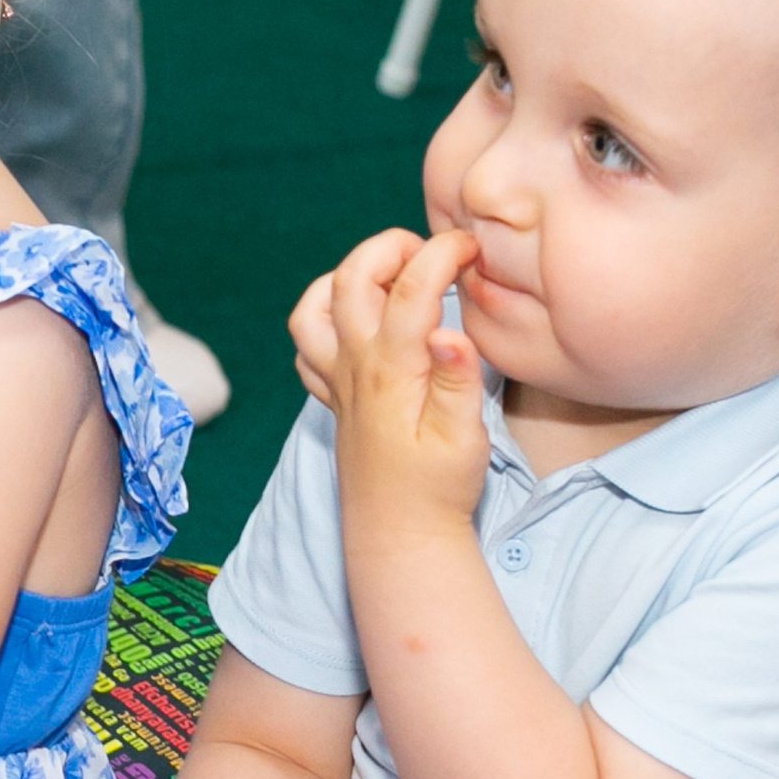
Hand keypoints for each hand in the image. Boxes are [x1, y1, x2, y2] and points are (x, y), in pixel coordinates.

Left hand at [292, 229, 489, 537]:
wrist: (399, 532)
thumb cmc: (438, 487)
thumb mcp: (465, 437)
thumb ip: (458, 380)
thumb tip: (448, 331)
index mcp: (392, 369)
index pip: (411, 289)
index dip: (442, 254)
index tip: (472, 246)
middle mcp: (356, 366)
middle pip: (351, 279)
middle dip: (388, 247)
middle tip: (429, 251)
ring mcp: (338, 379)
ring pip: (314, 307)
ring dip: (346, 275)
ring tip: (389, 275)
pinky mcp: (333, 396)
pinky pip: (307, 345)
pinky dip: (323, 316)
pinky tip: (358, 320)